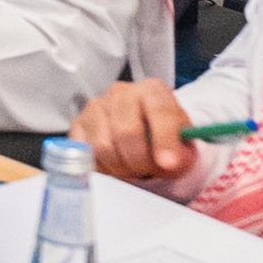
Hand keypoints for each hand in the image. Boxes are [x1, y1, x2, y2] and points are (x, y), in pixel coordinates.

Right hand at [76, 78, 195, 181]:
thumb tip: (172, 164)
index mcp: (152, 90)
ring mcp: (96, 107)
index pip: (159, 111)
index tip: (168, 164)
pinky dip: (101, 166)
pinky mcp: (78, 124)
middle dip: (140, 161)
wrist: (143, 131)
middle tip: (148, 172)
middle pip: (126, 132)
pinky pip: (85, 153)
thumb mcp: (183, 143)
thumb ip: (182, 152)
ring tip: (133, 170)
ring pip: (103, 146)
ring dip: (120, 167)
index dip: (164, 140)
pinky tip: (114, 165)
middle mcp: (121, 93)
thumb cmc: (164, 136)